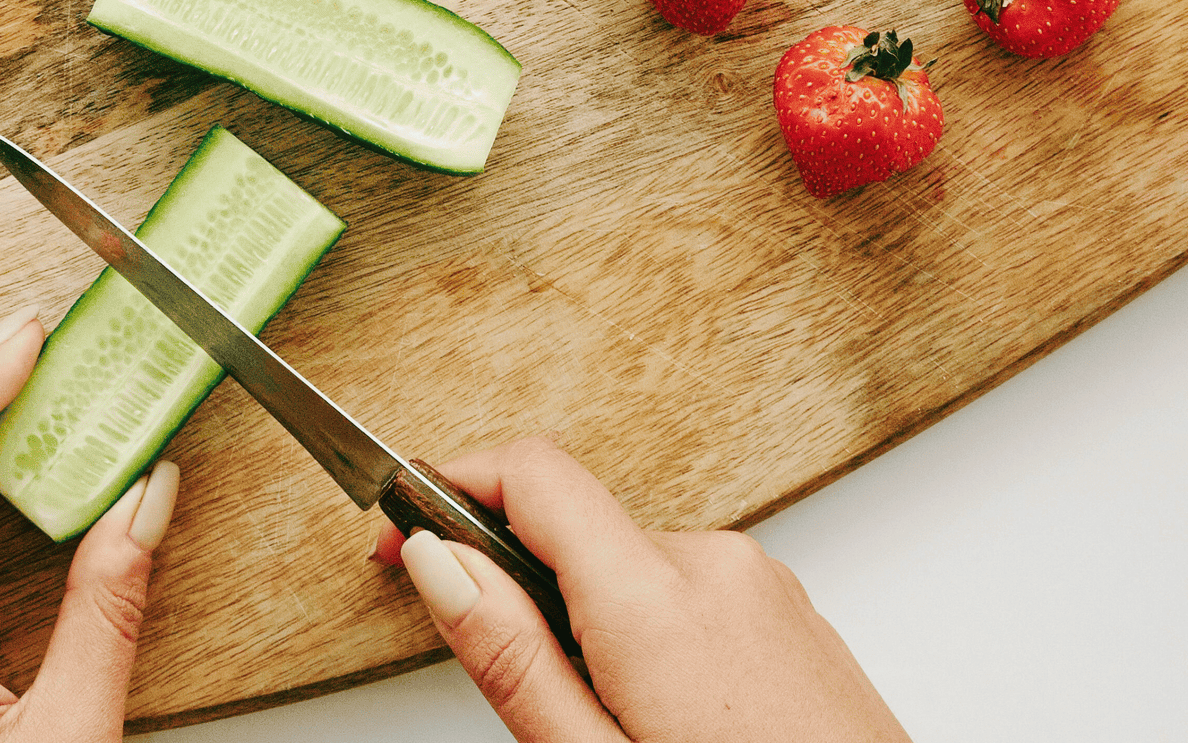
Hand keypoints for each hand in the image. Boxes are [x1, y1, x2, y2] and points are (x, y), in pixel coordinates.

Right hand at [377, 436, 906, 742]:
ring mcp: (762, 584)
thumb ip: (510, 654)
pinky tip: (663, 718)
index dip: (446, 486)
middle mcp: (715, 565)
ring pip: (631, 569)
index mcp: (656, 599)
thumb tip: (436, 562)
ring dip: (592, 624)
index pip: (531, 471)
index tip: (398, 536)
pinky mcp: (788, 611)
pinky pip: (687, 594)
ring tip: (606, 727)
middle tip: (506, 683)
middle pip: (576, 529)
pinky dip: (648, 636)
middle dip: (522, 588)